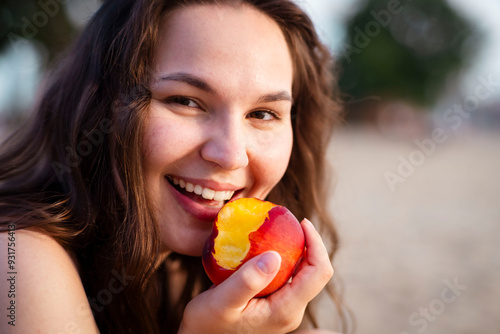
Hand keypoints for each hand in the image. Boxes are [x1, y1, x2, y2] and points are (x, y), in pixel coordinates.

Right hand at [178, 219, 333, 333]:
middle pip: (315, 272)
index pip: (318, 273)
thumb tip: (275, 255)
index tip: (301, 222)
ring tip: (277, 228)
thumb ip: (247, 281)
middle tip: (286, 221)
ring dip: (295, 249)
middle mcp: (291, 310)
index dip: (317, 244)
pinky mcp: (275, 303)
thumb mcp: (221, 301)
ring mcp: (284, 308)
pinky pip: (288, 275)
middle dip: (307, 243)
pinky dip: (282, 256)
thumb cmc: (206, 324)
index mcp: (285, 311)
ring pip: (302, 273)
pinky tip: (264, 244)